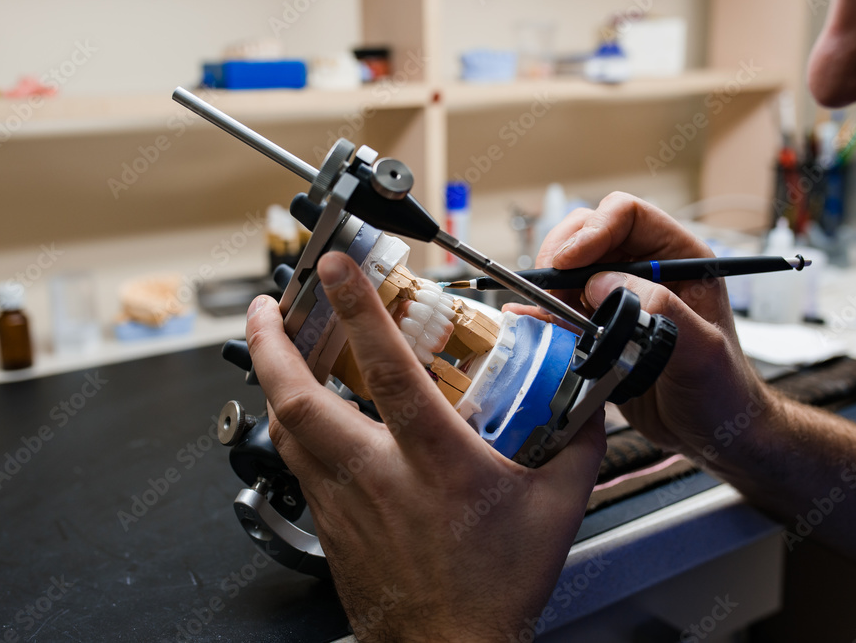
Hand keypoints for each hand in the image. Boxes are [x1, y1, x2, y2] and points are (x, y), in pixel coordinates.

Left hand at [246, 252, 605, 641]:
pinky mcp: (330, 525)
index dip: (357, 308)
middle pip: (299, 398)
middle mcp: (375, 474)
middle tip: (268, 303)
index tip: (336, 267)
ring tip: (273, 345)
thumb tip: (587, 399)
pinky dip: (291, 425)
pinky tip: (300, 414)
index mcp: (433, 461)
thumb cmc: (495, 588)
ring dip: (274, 378)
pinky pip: (297, 462)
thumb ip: (575, 442)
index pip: (386, 368)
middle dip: (272, 341)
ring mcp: (344, 501)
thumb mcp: (558, 508)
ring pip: (287, 429)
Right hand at [508, 193, 766, 460]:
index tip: (567, 262)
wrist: (711, 432)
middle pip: (589, 233)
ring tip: (542, 311)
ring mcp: (618, 297)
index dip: (592, 231)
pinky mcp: (598, 326)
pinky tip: (525, 318)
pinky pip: (561, 305)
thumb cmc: (722, 390)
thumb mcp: (702, 350)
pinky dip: (541, 310)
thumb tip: (602, 285)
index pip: (627, 215)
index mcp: (679, 258)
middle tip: (548, 289)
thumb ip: (660, 310)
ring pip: (569, 268)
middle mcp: (645, 270)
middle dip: (562, 256)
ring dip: (549, 285)